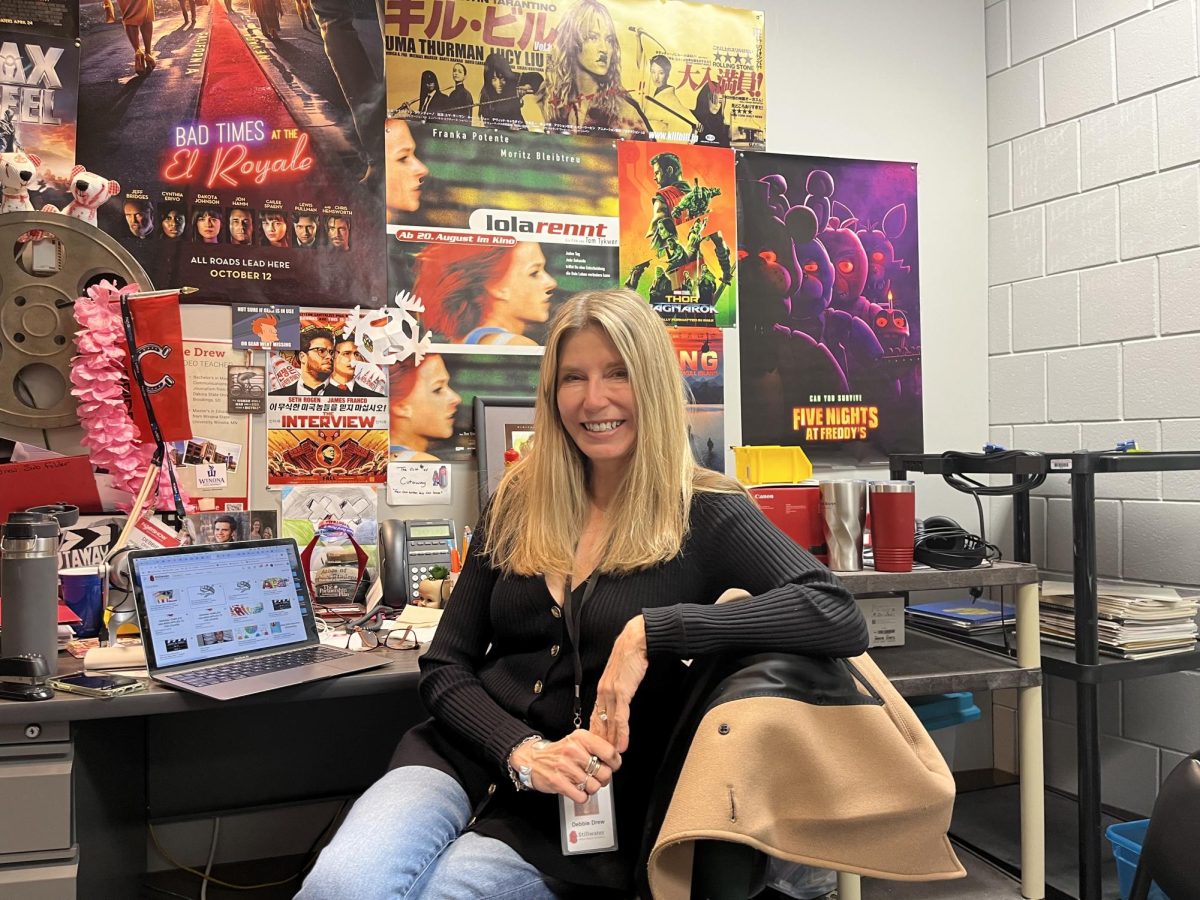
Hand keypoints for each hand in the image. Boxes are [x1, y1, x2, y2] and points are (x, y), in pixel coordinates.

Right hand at [509, 729, 620, 803]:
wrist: (532, 760)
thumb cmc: (559, 753)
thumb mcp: (577, 741)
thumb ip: (595, 747)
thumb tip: (615, 759)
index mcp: (581, 738)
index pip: (609, 752)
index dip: (615, 762)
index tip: (613, 766)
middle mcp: (573, 750)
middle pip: (604, 773)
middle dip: (604, 779)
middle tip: (598, 777)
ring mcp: (564, 766)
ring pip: (593, 786)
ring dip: (591, 788)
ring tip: (584, 783)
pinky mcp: (557, 782)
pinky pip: (581, 796)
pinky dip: (582, 796)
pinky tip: (577, 790)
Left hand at [589, 615, 648, 753]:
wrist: (636, 641)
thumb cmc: (631, 655)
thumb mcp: (621, 674)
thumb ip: (619, 687)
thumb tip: (621, 696)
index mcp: (603, 688)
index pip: (597, 715)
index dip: (596, 732)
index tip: (597, 746)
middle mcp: (604, 692)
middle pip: (600, 722)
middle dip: (601, 742)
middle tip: (601, 758)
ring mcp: (611, 692)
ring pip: (609, 723)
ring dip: (611, 742)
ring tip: (612, 758)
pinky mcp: (622, 691)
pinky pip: (620, 717)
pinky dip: (621, 732)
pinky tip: (622, 744)